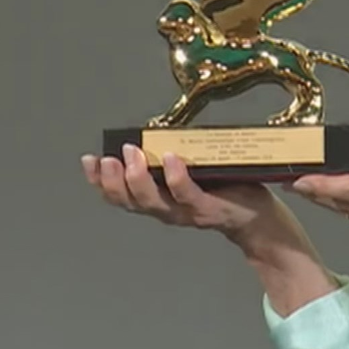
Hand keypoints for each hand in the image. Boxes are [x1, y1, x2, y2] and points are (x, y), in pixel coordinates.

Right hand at [81, 145, 299, 254]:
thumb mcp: (192, 173)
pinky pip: (188, 196)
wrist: (259, 216)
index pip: (121, 196)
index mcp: (160, 201)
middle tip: (108, 159)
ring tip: (132, 156)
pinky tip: (171, 159)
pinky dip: (177, 178)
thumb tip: (155, 132)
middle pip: (130, 202)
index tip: (88, 161)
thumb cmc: (225, 189)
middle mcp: (168, 211)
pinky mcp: (209, 210)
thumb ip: (172, 160)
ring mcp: (187, 213)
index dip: (100, 182)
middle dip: (114, 181)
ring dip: (139, 179)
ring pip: (154, 203)